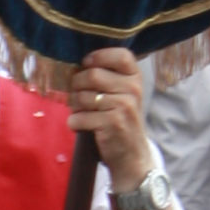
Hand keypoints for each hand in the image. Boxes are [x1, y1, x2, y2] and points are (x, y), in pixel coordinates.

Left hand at [70, 47, 148, 182]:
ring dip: (74, 106)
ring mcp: (125, 106)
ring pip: (82, 96)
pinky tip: (81, 126)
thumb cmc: (119, 118)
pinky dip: (74, 122)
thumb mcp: (121, 93)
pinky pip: (80, 117)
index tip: (86, 65)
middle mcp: (133, 89)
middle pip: (92, 74)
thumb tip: (73, 65)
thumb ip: (105, 76)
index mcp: (135, 77)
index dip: (98, 56)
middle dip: (77, 85)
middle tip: (77, 96)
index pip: (120, 55)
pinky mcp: (113, 124)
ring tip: (81, 113)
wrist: (131, 154)